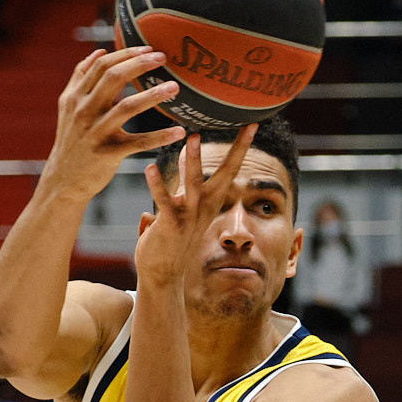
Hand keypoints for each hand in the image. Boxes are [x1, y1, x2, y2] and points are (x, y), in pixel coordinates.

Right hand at [40, 47, 185, 202]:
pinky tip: (179, 131)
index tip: (149, 49)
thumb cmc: (72, 140)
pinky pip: (139, 142)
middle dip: (140, 64)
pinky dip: (160, 136)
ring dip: (153, 95)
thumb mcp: (68, 107)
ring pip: (127, 106)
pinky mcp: (108, 153)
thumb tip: (99, 51)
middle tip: (163, 58)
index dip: (127, 53)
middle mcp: (83, 110)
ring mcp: (95, 132)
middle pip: (113, 77)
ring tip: (174, 87)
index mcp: (75, 96)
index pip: (102, 65)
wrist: (63, 180)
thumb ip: (80, 78)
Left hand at [134, 121, 253, 288]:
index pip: (230, 170)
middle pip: (226, 174)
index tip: (252, 124)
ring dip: (194, 162)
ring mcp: (189, 217)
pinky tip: (149, 168)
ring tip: (193, 138)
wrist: (163, 276)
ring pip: (194, 185)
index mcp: (209, 202)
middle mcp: (204, 207)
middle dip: (237, 151)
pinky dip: (157, 185)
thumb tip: (176, 164)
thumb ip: (179, 185)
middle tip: (246, 126)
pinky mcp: (170, 225)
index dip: (241, 147)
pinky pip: (165, 202)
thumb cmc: (168, 242)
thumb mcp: (179, 208)